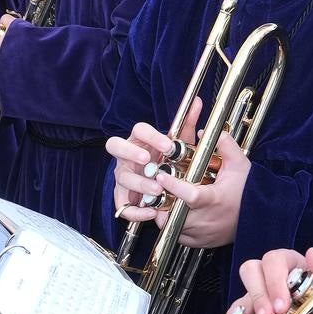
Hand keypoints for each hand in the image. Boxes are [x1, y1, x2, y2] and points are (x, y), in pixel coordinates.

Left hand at [107, 99, 251, 247]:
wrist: (261, 216)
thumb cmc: (249, 189)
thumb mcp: (240, 164)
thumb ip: (225, 145)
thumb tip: (203, 131)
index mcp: (214, 199)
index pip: (189, 195)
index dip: (173, 185)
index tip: (161, 174)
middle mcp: (206, 219)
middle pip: (173, 213)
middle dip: (161, 201)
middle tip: (157, 188)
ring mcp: (202, 233)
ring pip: (172, 227)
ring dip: (165, 213)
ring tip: (164, 199)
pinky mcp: (200, 242)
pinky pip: (177, 237)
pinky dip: (172, 226)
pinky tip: (175, 213)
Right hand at [109, 97, 202, 221]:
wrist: (163, 182)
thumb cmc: (167, 158)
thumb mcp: (179, 142)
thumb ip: (187, 122)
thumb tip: (198, 101)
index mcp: (139, 139)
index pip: (138, 129)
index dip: (151, 136)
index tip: (168, 145)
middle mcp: (126, 155)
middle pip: (115, 146)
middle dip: (129, 152)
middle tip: (147, 160)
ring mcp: (123, 175)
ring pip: (122, 178)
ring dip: (139, 184)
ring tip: (158, 190)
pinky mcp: (123, 196)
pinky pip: (122, 206)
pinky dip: (135, 211)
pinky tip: (151, 212)